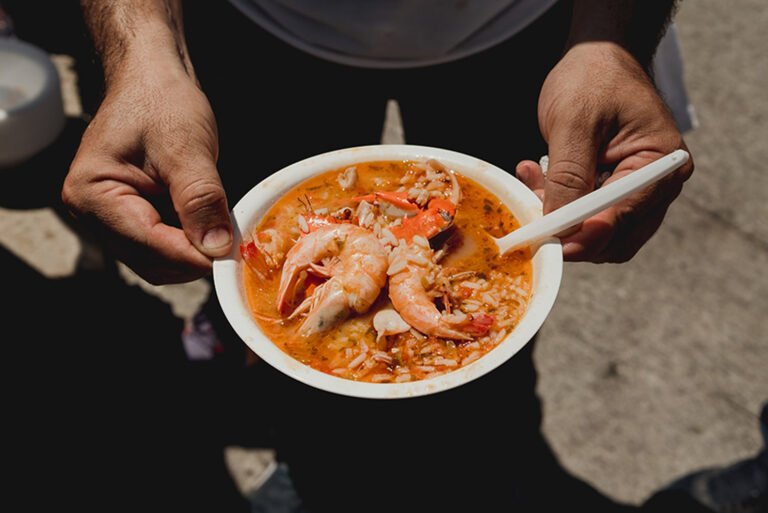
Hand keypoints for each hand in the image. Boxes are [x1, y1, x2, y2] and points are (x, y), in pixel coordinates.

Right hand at [63, 67, 231, 283]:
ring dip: (191, 252)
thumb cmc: (162, 102)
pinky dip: (187, 242)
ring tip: (221, 228)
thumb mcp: (187, 149)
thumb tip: (216, 248)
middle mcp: (90, 213)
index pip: (146, 243)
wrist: (152, 79)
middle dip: (192, 257)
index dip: (191, 255)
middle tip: (233, 244)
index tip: (230, 256)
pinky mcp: (127, 218)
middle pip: (148, 260)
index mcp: (92, 193)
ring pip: (156, 260)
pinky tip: (207, 223)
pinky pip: (160, 246)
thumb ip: (201, 200)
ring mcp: (107, 218)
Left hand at [517, 42, 693, 262]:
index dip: (584, 235)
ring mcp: (638, 191)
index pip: (624, 216)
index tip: (547, 240)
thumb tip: (560, 224)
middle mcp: (658, 185)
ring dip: (561, 219)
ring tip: (532, 181)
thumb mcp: (574, 122)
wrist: (598, 58)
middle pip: (616, 238)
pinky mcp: (615, 192)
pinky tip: (537, 180)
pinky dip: (560, 207)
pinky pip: (587, 216)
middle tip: (531, 215)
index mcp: (662, 165)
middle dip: (571, 232)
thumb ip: (569, 175)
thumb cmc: (593, 79)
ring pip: (599, 233)